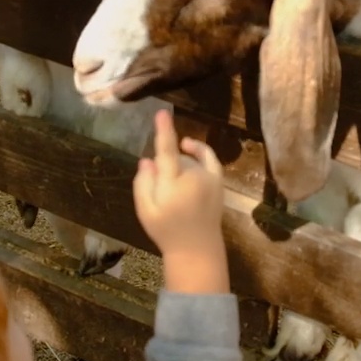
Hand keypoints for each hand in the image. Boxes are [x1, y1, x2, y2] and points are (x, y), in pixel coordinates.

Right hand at [133, 109, 229, 294]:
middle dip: (164, 167)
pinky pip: (209, 157)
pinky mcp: (218, 182)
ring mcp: (209, 178)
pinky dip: (200, 149)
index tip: (162, 112)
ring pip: (188, 160)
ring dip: (178, 165)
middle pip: (174, 159)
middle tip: (159, 193)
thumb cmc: (166, 230)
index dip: (164, 130)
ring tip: (171, 188)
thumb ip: (143, 183)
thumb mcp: (145, 210)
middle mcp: (194, 176)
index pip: (167, 151)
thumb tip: (147, 160)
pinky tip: (188, 145)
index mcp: (173, 183)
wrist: (196, 248)